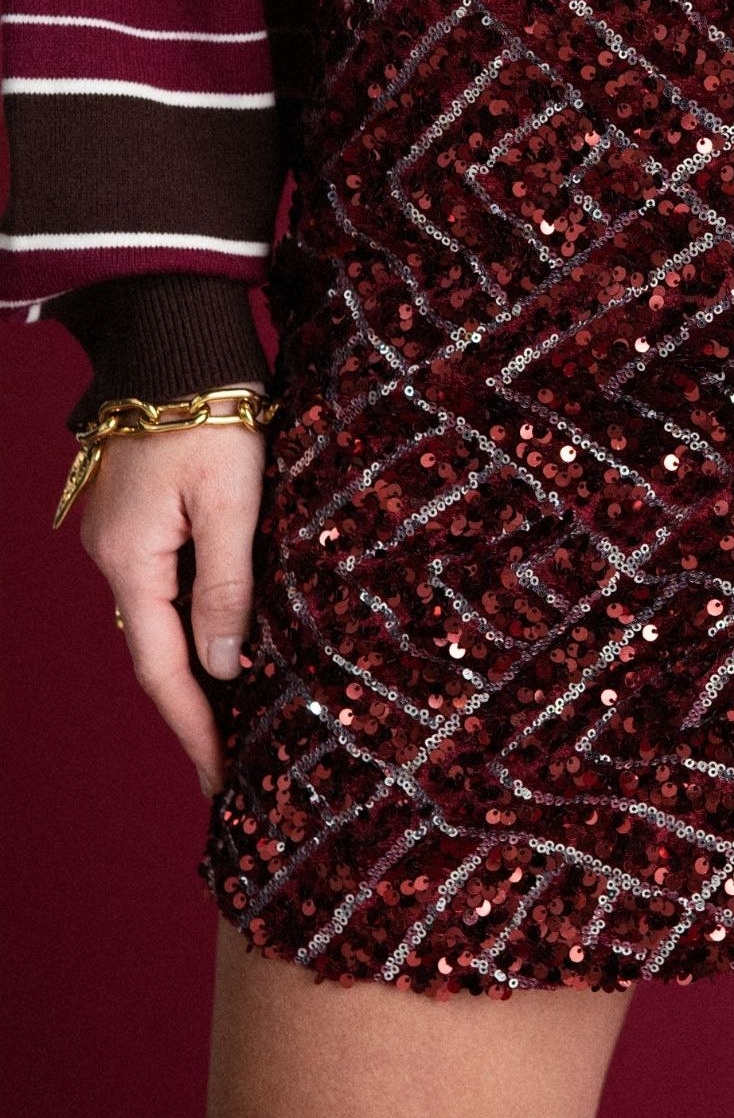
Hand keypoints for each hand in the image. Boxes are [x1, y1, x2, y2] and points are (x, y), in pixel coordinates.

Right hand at [77, 408, 265, 797]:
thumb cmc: (212, 412)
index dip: (193, 727)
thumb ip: (228, 586)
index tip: (218, 778)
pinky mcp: (138, 510)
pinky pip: (165, 582)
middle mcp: (113, 555)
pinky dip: (192, 617)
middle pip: (154, 650)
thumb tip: (223, 669)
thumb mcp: (234, 501)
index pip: (162, 669)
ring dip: (193, 663)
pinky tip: (222, 635)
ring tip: (236, 712)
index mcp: (131, 561)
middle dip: (192, 707)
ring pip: (160, 616)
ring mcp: (120, 531)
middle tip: (230, 761)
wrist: (175, 340)